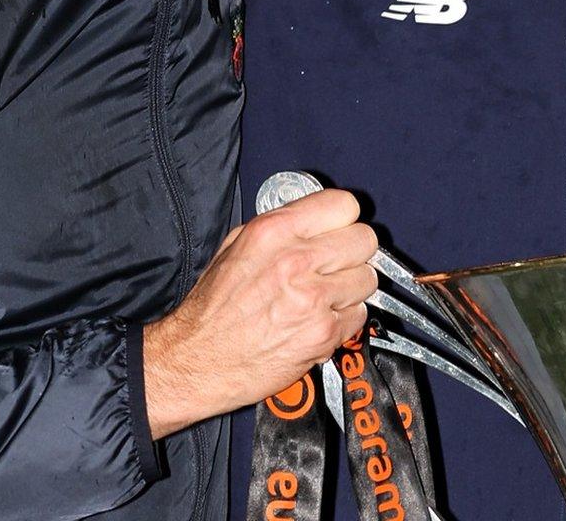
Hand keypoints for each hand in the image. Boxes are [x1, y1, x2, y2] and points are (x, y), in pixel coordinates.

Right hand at [140, 188, 377, 437]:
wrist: (198, 360)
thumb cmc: (213, 308)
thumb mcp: (235, 247)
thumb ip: (281, 227)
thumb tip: (316, 219)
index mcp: (274, 232)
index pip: (344, 204)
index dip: (344, 219)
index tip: (339, 230)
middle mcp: (296, 261)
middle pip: (365, 240)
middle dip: (353, 253)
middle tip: (335, 265)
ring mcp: (313, 299)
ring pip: (368, 279)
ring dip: (351, 289)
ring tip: (323, 297)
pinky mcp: (323, 333)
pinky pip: (359, 316)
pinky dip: (344, 320)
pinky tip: (318, 321)